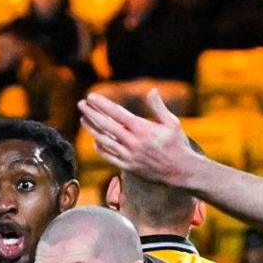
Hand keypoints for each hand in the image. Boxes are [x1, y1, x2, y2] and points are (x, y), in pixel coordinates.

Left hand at [78, 89, 203, 185]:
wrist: (182, 171)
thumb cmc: (178, 145)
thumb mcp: (172, 123)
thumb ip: (159, 107)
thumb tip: (152, 90)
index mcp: (142, 129)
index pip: (116, 113)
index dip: (102, 104)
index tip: (91, 96)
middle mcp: (133, 142)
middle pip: (106, 125)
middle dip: (91, 113)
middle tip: (81, 104)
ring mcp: (129, 156)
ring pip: (104, 141)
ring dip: (92, 129)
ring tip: (83, 119)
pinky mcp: (129, 167)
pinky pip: (110, 157)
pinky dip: (101, 148)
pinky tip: (95, 141)